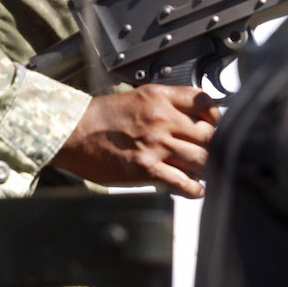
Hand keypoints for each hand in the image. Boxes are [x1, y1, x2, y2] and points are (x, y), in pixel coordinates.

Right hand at [52, 85, 220, 197]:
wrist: (71, 132)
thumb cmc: (99, 117)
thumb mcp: (136, 97)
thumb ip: (165, 105)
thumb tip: (191, 120)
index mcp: (159, 98)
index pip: (205, 103)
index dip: (215, 117)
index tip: (214, 125)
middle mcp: (161, 119)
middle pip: (209, 134)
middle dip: (214, 145)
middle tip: (211, 153)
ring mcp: (155, 145)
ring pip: (202, 159)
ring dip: (207, 169)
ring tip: (203, 173)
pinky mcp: (146, 169)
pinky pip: (183, 182)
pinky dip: (195, 189)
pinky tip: (194, 189)